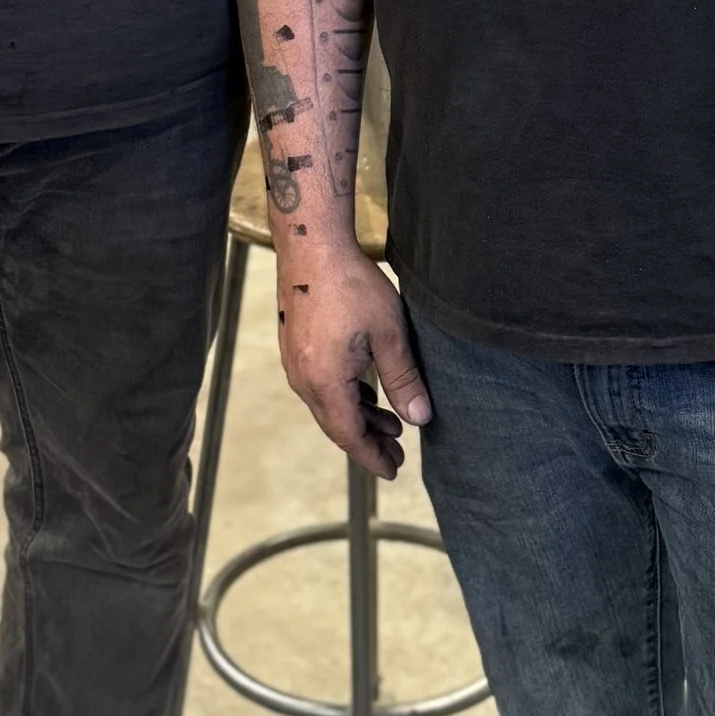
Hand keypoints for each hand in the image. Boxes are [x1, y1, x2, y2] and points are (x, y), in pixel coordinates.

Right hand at [276, 247, 430, 480]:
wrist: (311, 244)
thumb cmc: (351, 285)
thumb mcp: (389, 333)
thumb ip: (404, 379)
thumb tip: (420, 419)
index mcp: (325, 382)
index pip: (349, 435)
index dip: (371, 456)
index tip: (393, 471)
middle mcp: (303, 378)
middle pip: (336, 425)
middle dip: (367, 442)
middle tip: (397, 455)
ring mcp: (294, 362)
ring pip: (328, 405)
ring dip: (359, 417)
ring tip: (391, 424)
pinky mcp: (295, 346)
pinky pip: (320, 386)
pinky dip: (345, 397)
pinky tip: (367, 392)